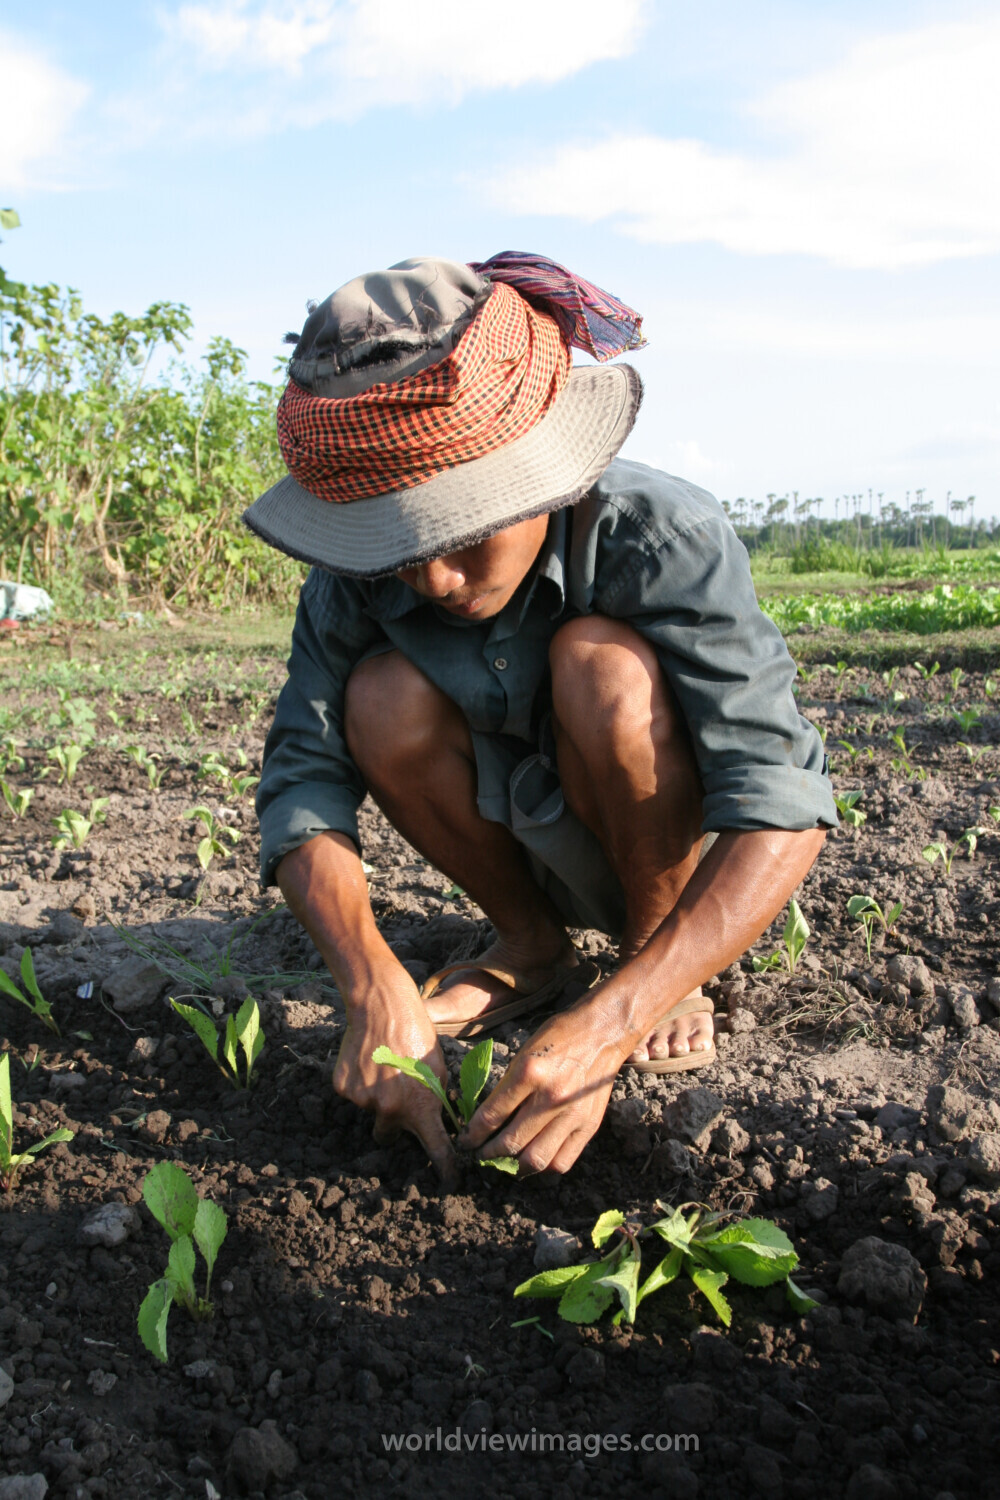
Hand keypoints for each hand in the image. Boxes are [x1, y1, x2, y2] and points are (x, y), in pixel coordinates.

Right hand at [333, 972, 457, 1186]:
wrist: (382, 1005)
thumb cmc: (418, 1033)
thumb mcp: (439, 1068)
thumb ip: (436, 1099)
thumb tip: (440, 1120)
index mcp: (421, 1107)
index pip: (437, 1150)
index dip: (445, 1170)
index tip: (449, 1183)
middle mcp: (391, 1110)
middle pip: (389, 1136)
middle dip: (393, 1123)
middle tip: (396, 1095)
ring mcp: (364, 1101)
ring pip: (370, 1110)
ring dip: (376, 1096)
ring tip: (382, 1064)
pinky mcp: (343, 1089)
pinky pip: (352, 1095)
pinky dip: (358, 1082)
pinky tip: (365, 1058)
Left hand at [459, 999, 625, 1174]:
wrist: (601, 1033)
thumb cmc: (558, 1037)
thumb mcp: (524, 1053)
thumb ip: (507, 1088)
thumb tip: (486, 1120)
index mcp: (529, 1073)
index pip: (491, 1116)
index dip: (473, 1134)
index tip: (465, 1141)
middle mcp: (551, 1097)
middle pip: (511, 1143)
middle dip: (488, 1154)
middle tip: (480, 1154)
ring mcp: (572, 1114)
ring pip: (535, 1159)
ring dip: (513, 1167)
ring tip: (504, 1163)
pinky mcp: (589, 1126)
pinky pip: (562, 1161)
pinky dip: (543, 1168)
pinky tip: (533, 1161)